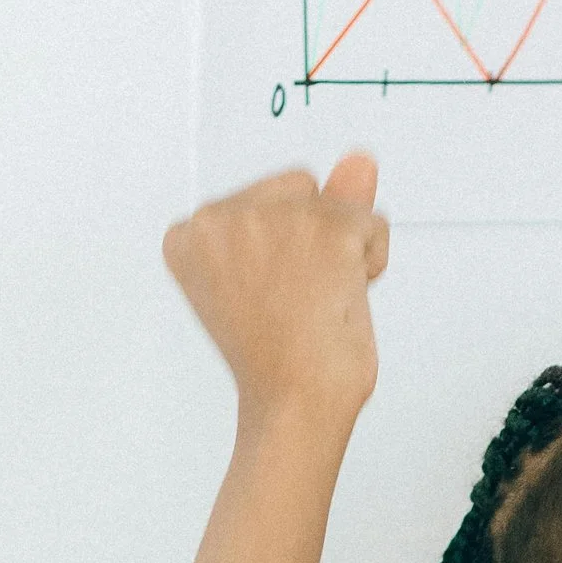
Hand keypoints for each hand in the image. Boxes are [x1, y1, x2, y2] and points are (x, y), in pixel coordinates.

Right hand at [164, 155, 390, 437]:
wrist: (294, 403)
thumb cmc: (279, 359)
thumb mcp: (279, 273)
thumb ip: (317, 204)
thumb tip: (361, 159)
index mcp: (190, 232)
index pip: (260, 203)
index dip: (278, 250)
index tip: (265, 295)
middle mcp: (221, 215)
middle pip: (298, 189)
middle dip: (312, 238)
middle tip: (295, 300)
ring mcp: (273, 217)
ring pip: (337, 203)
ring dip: (343, 250)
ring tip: (316, 300)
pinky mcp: (324, 228)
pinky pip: (372, 223)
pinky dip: (371, 261)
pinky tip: (340, 299)